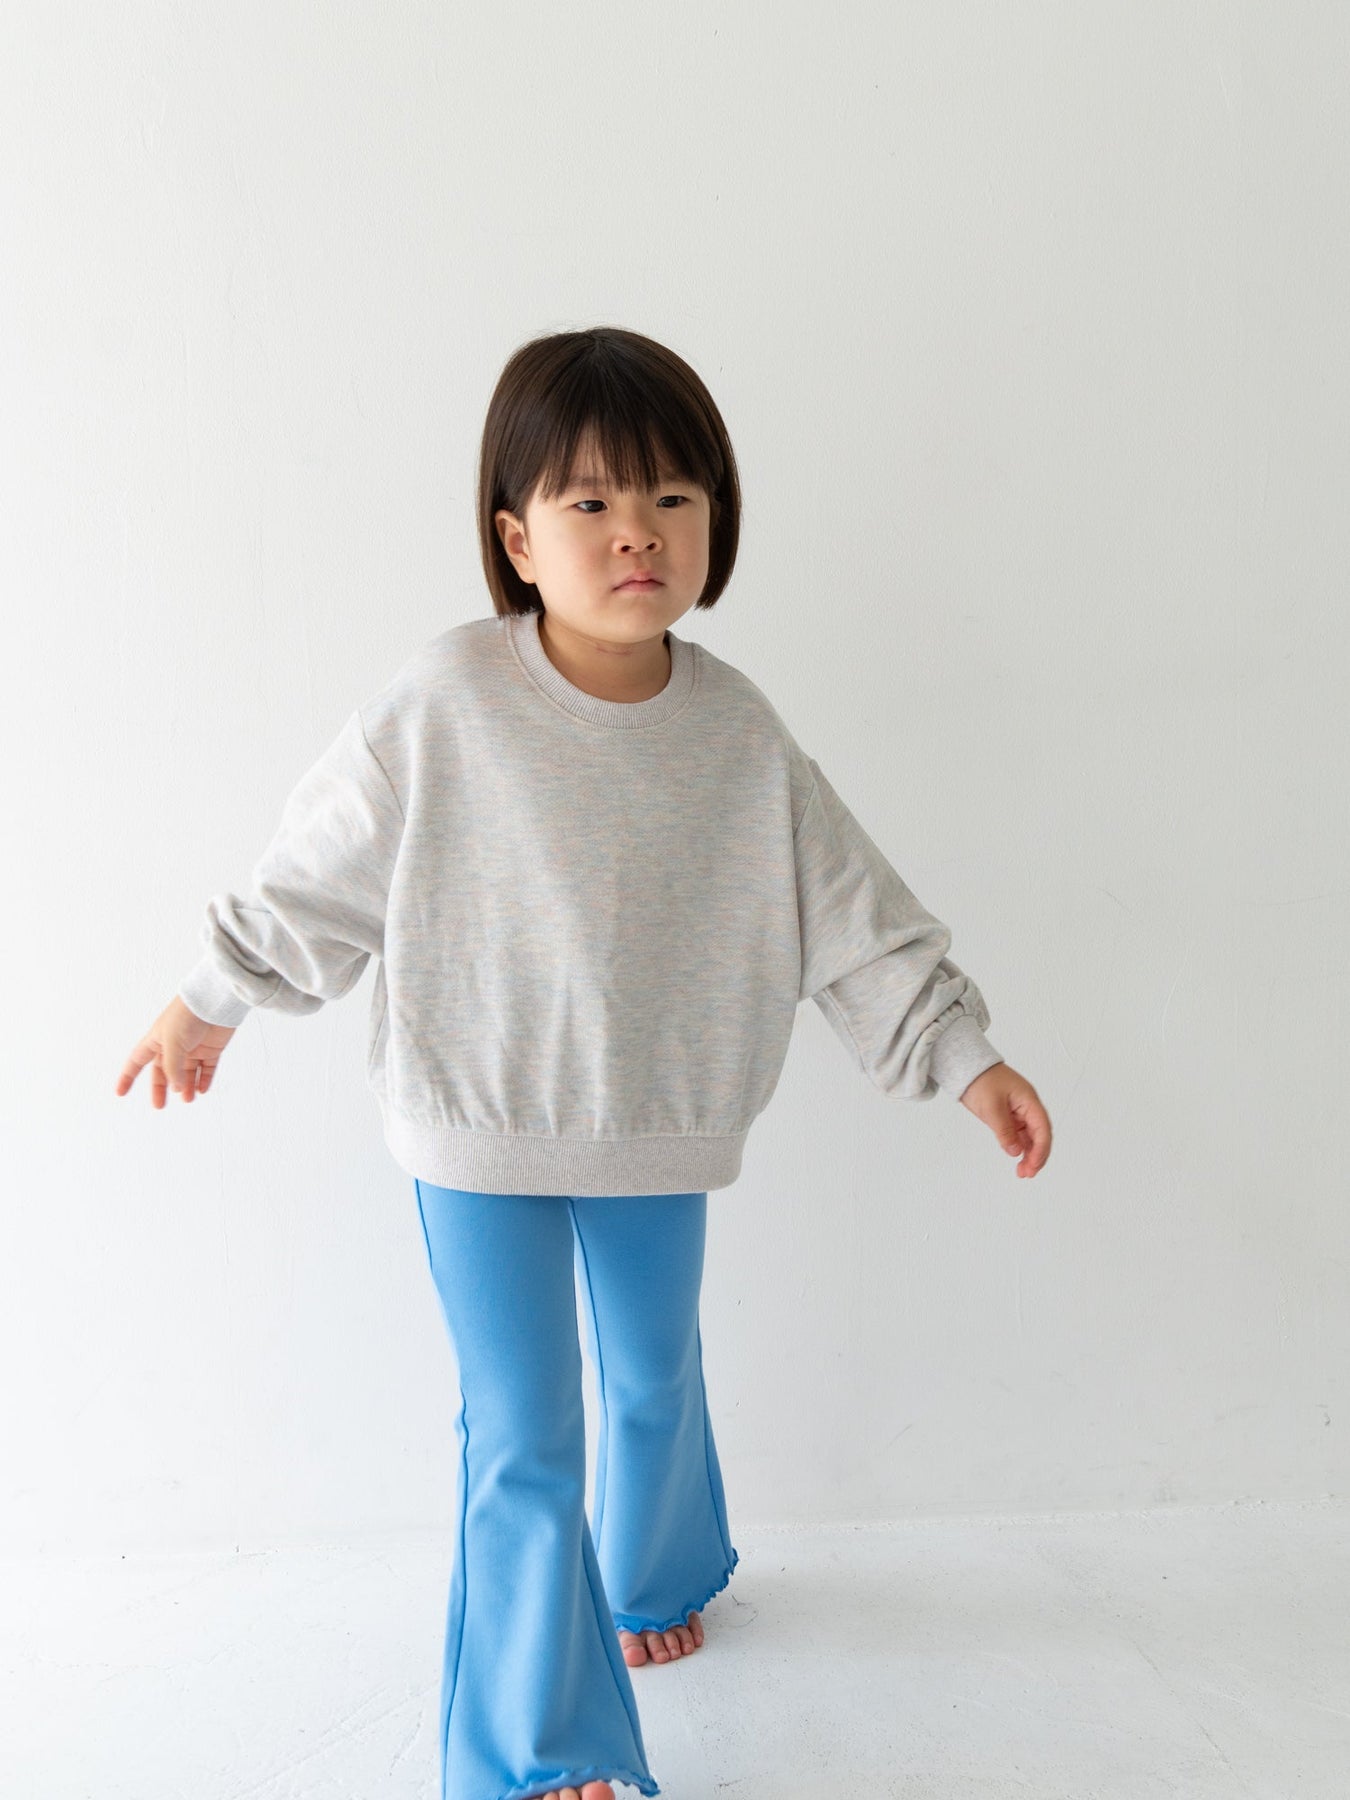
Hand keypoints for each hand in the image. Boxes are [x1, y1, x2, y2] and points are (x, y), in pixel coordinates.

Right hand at [115, 995, 236, 1108]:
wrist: (215, 1001)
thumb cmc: (188, 1015)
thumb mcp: (172, 1042)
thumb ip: (172, 1067)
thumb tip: (176, 1088)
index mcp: (157, 1040)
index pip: (137, 1061)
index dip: (128, 1077)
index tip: (120, 1093)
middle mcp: (174, 1045)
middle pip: (163, 1072)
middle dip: (161, 1088)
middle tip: (159, 1106)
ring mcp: (194, 1048)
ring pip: (187, 1073)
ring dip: (186, 1087)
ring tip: (188, 1099)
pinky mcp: (212, 1049)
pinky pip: (207, 1069)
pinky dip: (204, 1080)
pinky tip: (202, 1090)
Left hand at [958, 1062, 1051, 1178]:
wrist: (966, 1067)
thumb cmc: (980, 1079)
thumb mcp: (991, 1107)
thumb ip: (1004, 1130)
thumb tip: (1015, 1151)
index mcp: (1029, 1100)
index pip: (1042, 1128)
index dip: (1041, 1149)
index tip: (1033, 1165)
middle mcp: (1027, 1107)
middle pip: (1039, 1135)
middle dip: (1037, 1155)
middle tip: (1028, 1173)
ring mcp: (1018, 1112)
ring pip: (1029, 1137)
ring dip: (1028, 1154)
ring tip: (1022, 1172)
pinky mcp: (1008, 1116)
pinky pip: (1018, 1134)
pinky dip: (1019, 1147)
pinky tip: (1017, 1158)